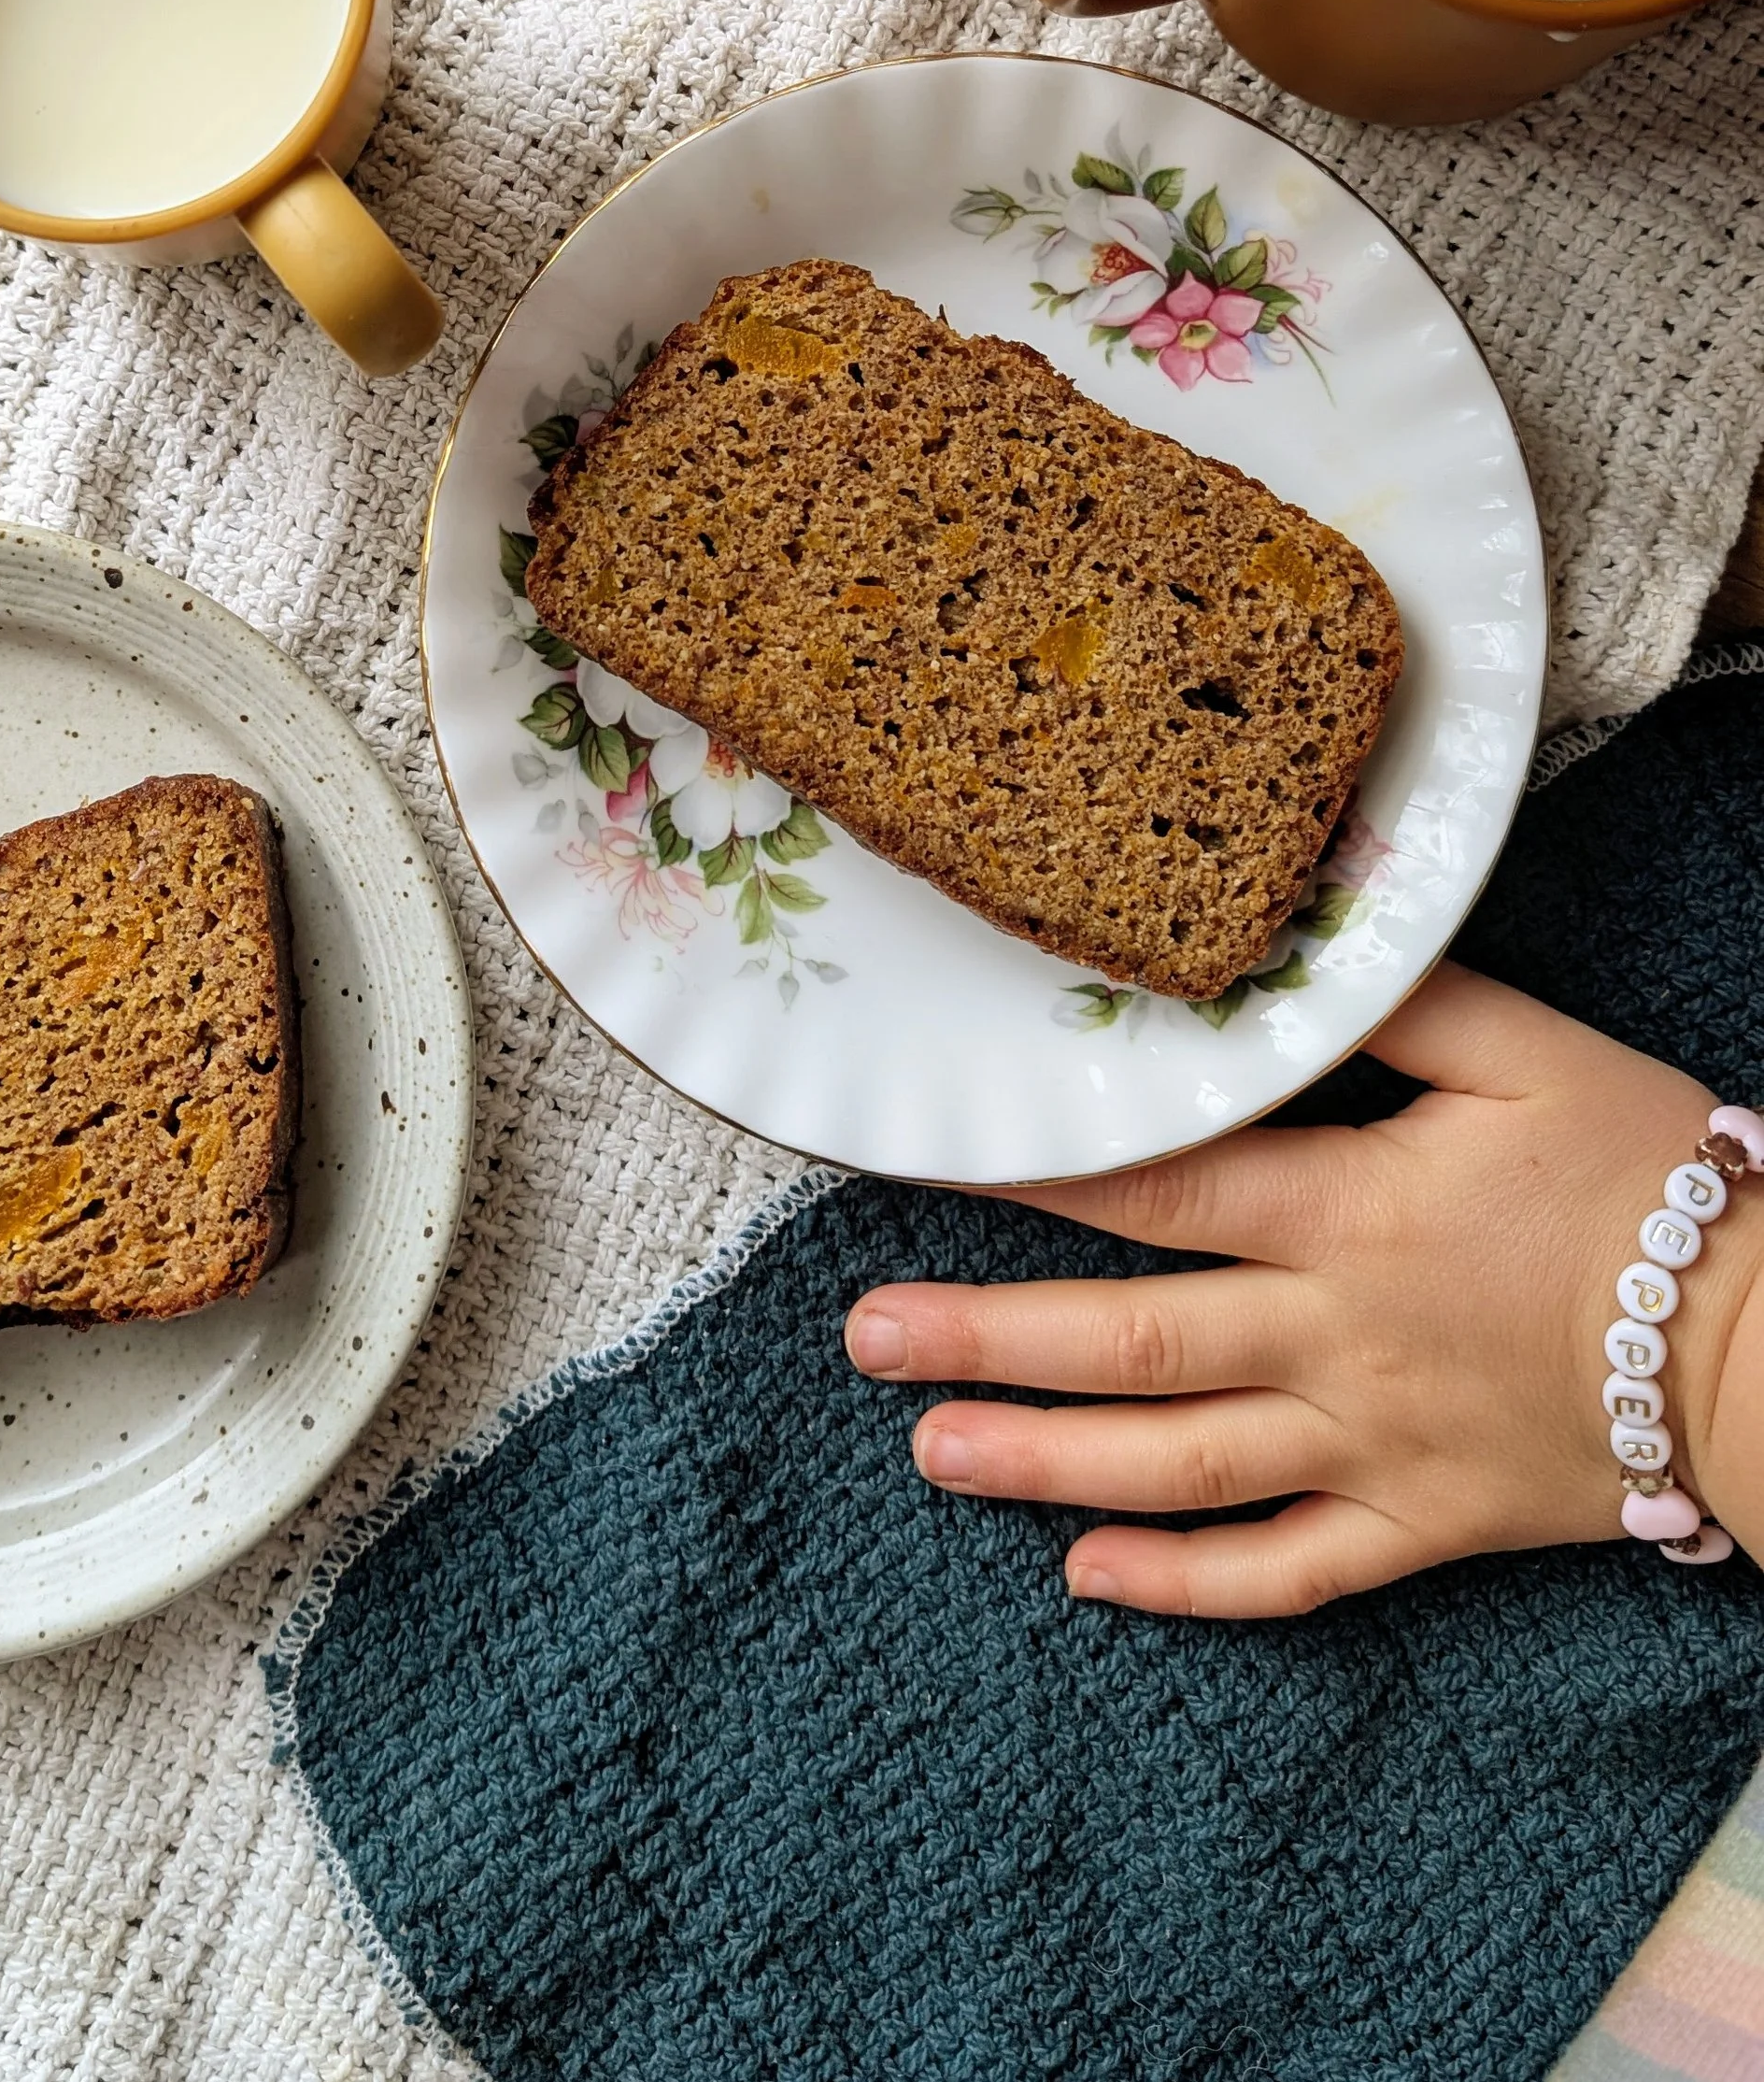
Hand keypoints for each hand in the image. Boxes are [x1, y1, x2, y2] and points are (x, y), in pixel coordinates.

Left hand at [845, 968, 1763, 1616]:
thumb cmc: (1653, 1178)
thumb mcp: (1530, 1054)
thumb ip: (1391, 998)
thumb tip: (1279, 934)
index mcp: (1353, 1212)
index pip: (1156, 1191)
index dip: (1027, 1176)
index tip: (918, 1162)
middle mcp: (1339, 1338)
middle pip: (1135, 1341)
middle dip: (988, 1340)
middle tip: (863, 1340)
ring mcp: (1376, 1446)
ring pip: (1184, 1466)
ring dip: (1048, 1463)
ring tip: (929, 1454)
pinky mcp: (1423, 1526)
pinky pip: (1289, 1575)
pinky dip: (1188, 1584)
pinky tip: (1090, 1578)